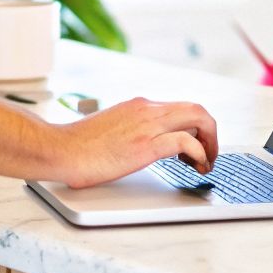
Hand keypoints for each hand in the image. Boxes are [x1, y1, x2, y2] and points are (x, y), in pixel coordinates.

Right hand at [49, 97, 219, 188]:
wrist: (61, 149)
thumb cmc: (79, 146)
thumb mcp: (113, 128)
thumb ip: (132, 129)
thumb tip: (143, 143)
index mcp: (140, 105)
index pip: (181, 107)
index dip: (196, 127)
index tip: (196, 146)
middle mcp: (147, 109)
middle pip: (197, 109)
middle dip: (211, 132)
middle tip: (209, 155)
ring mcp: (147, 125)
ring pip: (198, 119)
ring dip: (210, 142)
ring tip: (206, 164)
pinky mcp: (145, 145)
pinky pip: (186, 142)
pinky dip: (199, 153)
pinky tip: (195, 166)